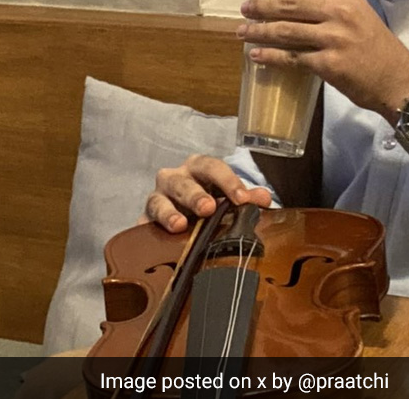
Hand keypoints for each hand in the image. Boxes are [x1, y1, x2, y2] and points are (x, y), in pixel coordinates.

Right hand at [139, 154, 272, 232]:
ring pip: (159, 202)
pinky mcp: (144, 221)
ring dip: (169, 213)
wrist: (178, 215)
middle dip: (195, 195)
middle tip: (208, 208)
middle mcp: (174, 179)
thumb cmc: (207, 200)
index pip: (212, 167)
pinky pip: (143, 225)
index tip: (242, 200)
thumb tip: (265, 199)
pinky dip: (147, 232)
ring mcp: (156, 199)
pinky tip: (157, 241)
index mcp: (198, 168)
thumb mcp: (226, 196)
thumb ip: (245, 198)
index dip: (228, 181)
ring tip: (179, 225)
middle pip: (183, 183)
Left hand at [237, 0, 408, 120]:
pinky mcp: (328, 63)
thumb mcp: (362, 17)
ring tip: (243, 32)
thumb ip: (334, 8)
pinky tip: (257, 55)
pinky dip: (270, 56)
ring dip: (259, 31)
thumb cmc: (379, 52)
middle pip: (290, 5)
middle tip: (245, 11)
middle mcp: (340, 13)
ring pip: (286, 30)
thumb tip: (297, 7)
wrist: (399, 82)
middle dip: (262, 7)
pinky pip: (291, 57)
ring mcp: (334, 38)